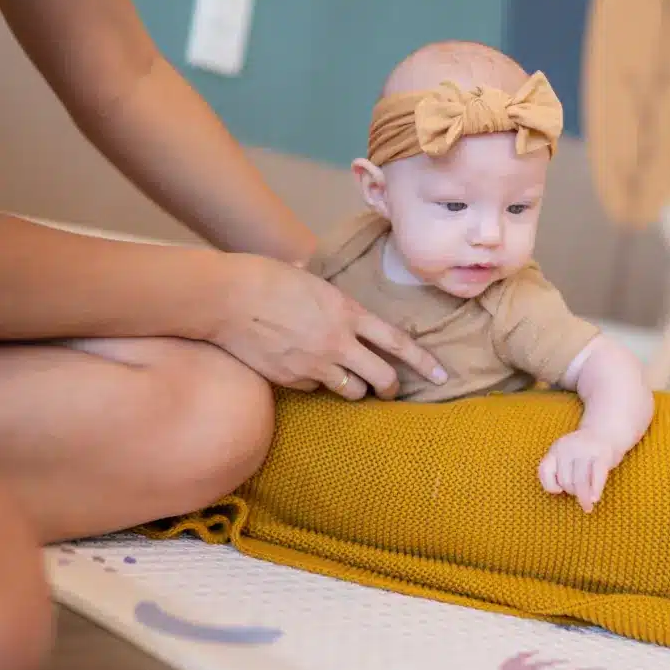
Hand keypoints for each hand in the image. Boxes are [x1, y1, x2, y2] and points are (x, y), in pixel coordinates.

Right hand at [211, 254, 446, 399]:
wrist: (228, 298)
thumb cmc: (266, 278)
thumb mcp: (312, 280)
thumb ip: (332, 296)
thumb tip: (326, 280)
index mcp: (348, 312)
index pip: (398, 342)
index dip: (424, 362)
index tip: (442, 375)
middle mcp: (338, 342)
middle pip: (383, 377)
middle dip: (392, 388)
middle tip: (391, 390)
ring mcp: (316, 364)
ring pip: (353, 391)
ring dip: (355, 388)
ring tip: (348, 380)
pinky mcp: (292, 379)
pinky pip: (315, 389)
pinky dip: (315, 383)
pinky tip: (302, 367)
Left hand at [538, 429, 616, 513]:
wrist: (606, 431)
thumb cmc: (583, 451)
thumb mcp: (565, 455)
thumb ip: (558, 470)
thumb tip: (558, 491)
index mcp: (556, 448)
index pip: (545, 470)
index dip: (550, 485)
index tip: (559, 490)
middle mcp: (568, 447)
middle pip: (565, 480)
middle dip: (572, 491)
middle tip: (580, 493)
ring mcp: (586, 450)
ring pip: (579, 482)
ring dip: (583, 496)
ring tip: (588, 501)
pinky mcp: (603, 454)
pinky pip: (596, 477)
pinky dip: (595, 490)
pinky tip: (594, 499)